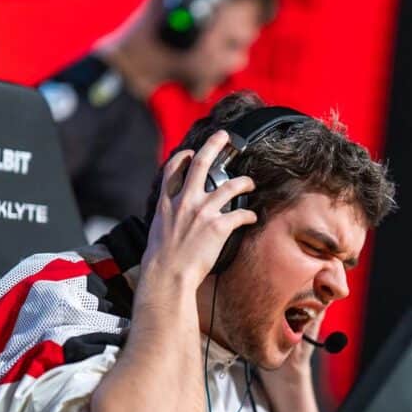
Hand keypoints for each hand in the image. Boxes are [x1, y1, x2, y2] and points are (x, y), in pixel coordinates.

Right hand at [140, 131, 256, 290]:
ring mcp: (203, 212)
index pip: (173, 169)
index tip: (190, 152)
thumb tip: (172, 220)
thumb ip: (168, 218)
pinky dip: (249, 215)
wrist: (167, 275)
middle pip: (201, 164)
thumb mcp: (158, 230)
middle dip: (214, 145)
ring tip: (250, 183)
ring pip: (230, 186)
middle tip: (224, 136)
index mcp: (168, 202)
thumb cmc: (161, 260)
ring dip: (243, 182)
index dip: (183, 157)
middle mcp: (185, 202)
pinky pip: (241, 214)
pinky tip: (253, 217)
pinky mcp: (218, 226)